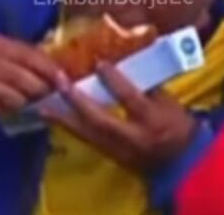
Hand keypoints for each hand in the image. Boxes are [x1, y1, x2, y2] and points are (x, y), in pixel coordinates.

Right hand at [0, 34, 66, 116]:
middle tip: (47, 95)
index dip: (49, 69)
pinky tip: (3, 107)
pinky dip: (4, 111)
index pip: (29, 54)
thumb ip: (13, 52)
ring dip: (23, 103)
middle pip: (25, 79)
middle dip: (40, 90)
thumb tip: (47, 65)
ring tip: (25, 102)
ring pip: (14, 98)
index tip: (64, 80)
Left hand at [41, 62, 196, 171]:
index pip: (130, 99)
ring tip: (42, 104)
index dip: (114, 81)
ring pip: (87, 134)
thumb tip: (125, 59)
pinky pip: (87, 141)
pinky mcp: (111, 157)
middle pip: (99, 120)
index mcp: (152, 120)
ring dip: (63, 118)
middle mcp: (132, 137)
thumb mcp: (168, 102)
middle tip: (58, 82)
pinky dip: (71, 128)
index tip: (98, 62)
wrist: (181, 162)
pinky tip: (55, 118)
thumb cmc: (177, 126)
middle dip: (76, 101)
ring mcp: (119, 151)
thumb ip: (146, 84)